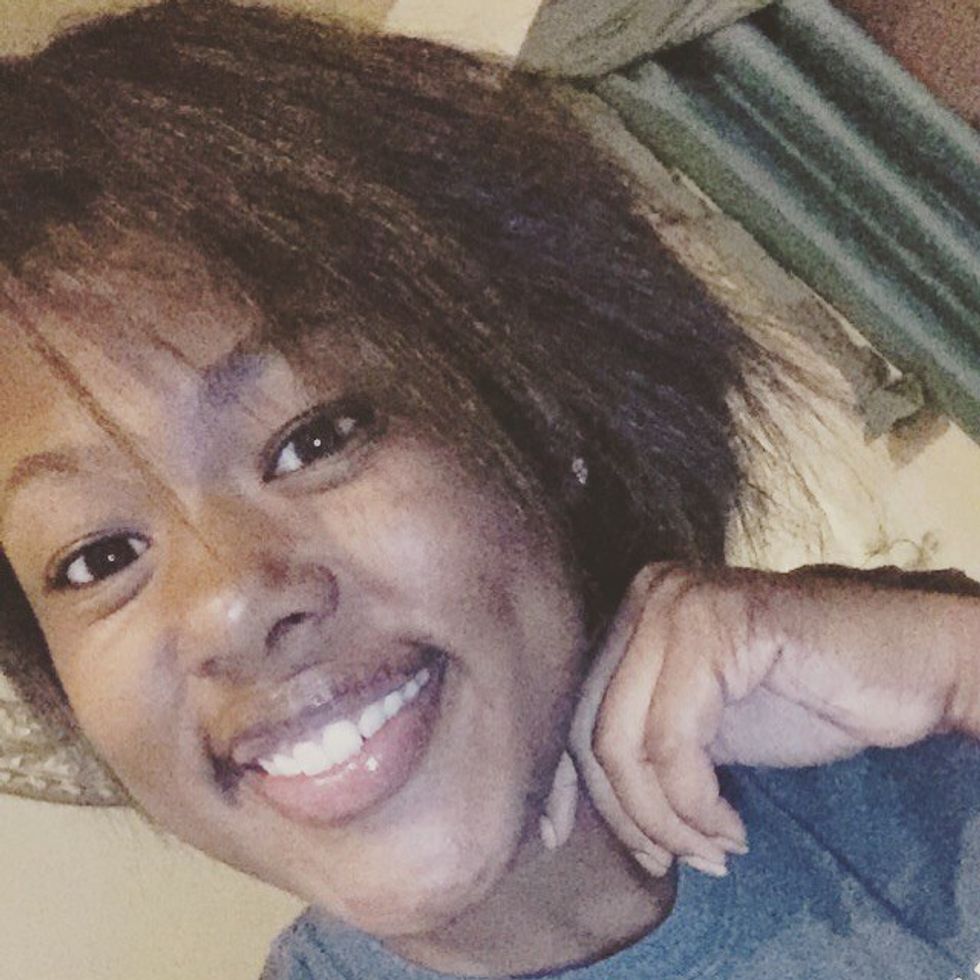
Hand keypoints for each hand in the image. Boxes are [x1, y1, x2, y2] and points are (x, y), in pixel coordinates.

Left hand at [541, 562, 979, 876]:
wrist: (910, 664)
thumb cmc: (809, 696)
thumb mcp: (703, 724)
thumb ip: (643, 742)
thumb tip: (571, 808)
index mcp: (635, 610)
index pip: (575, 706)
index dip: (573, 786)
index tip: (580, 843)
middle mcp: (647, 594)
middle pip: (592, 728)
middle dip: (627, 814)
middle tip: (672, 861)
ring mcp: (679, 603)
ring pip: (626, 742)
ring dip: (667, 820)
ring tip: (714, 850)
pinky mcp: (718, 627)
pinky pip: (674, 742)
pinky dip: (696, 804)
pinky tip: (733, 828)